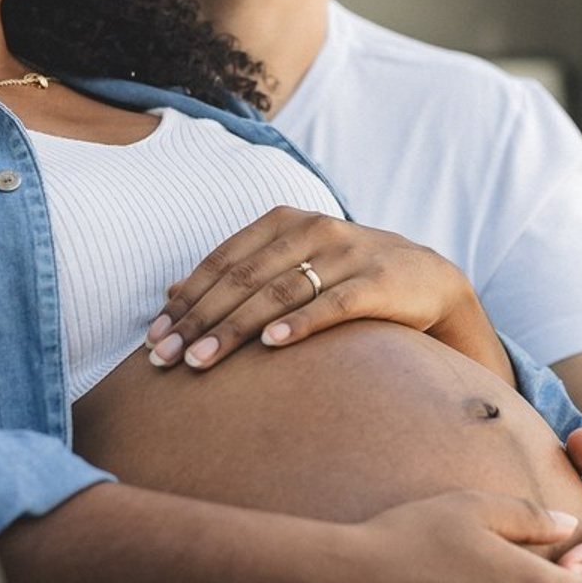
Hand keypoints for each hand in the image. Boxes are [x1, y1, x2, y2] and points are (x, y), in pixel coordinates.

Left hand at [144, 206, 510, 375]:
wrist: (427, 278)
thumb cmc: (346, 275)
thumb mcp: (292, 262)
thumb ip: (239, 270)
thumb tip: (172, 290)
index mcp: (285, 221)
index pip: (223, 260)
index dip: (186, 299)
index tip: (154, 336)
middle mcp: (313, 230)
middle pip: (242, 279)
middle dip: (198, 321)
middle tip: (164, 359)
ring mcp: (347, 254)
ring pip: (278, 293)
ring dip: (233, 330)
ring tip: (200, 362)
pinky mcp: (377, 283)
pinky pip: (331, 305)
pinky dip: (299, 324)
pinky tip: (270, 346)